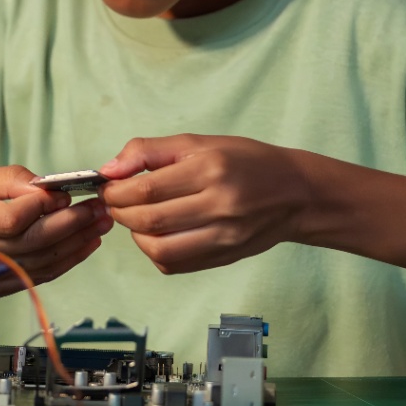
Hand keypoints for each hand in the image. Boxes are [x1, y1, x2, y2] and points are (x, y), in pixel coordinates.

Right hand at [0, 165, 110, 293]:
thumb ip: (5, 181)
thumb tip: (44, 189)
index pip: (11, 218)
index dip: (41, 206)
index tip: (64, 193)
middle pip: (33, 242)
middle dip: (72, 224)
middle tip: (99, 207)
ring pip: (40, 262)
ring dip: (76, 243)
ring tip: (100, 224)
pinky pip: (36, 277)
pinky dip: (65, 262)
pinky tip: (85, 246)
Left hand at [99, 135, 311, 273]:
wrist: (296, 194)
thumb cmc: (246, 161)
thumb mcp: (200, 142)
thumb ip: (151, 151)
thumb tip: (110, 169)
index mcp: (211, 169)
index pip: (146, 189)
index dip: (117, 191)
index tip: (109, 186)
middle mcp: (219, 205)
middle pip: (149, 220)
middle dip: (120, 212)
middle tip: (116, 203)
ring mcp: (223, 237)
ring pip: (159, 249)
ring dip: (135, 235)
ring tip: (136, 219)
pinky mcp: (223, 258)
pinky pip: (174, 264)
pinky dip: (155, 251)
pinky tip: (158, 233)